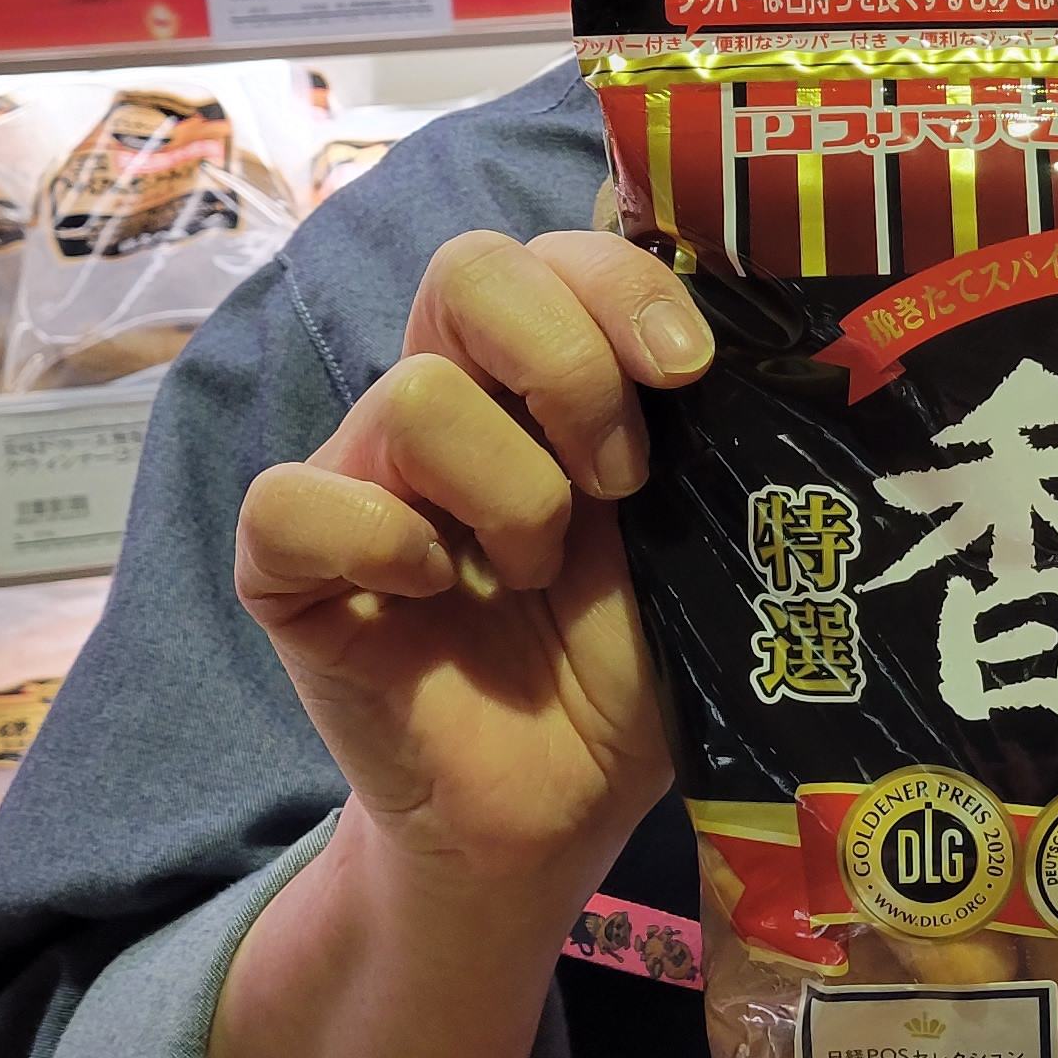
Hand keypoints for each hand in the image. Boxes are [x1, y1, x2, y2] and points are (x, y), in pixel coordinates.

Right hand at [234, 230, 703, 910]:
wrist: (560, 808)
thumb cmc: (629, 662)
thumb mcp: (699, 537)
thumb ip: (714, 429)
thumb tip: (769, 308)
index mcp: (542, 379)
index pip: (557, 250)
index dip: (619, 281)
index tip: (688, 368)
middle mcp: (447, 401)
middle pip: (469, 269)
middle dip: (567, 362)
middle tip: (622, 479)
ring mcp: (360, 476)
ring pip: (416, 398)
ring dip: (511, 495)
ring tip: (537, 577)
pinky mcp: (287, 567)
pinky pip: (296, 501)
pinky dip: (378, 543)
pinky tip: (431, 598)